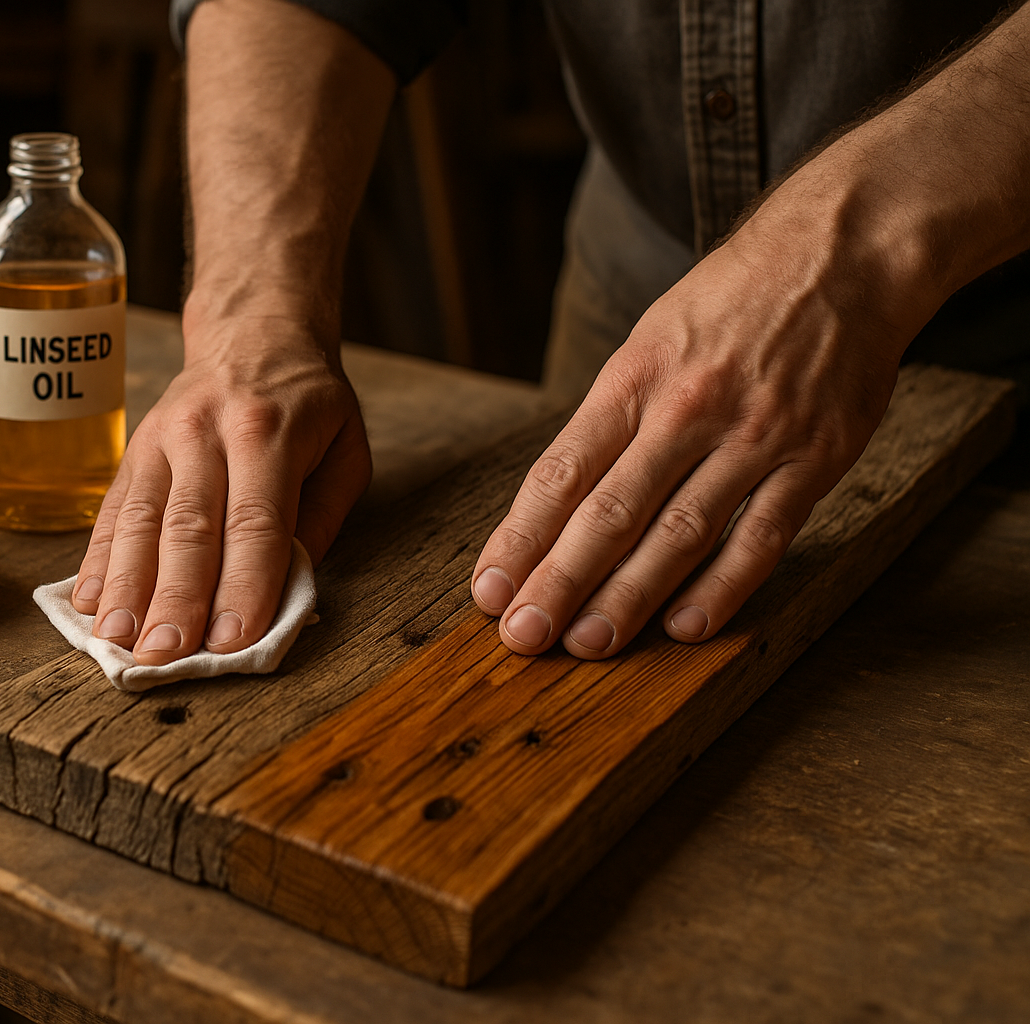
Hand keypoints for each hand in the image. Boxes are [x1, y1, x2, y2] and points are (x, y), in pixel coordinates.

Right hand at [72, 317, 370, 664]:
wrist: (252, 333)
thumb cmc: (306, 404)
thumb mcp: (345, 450)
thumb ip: (321, 519)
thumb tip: (287, 592)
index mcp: (269, 434)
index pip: (256, 521)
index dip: (243, 584)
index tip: (231, 641)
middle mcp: (207, 435)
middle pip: (189, 527)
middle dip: (176, 598)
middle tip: (165, 655)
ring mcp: (161, 441)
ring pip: (140, 522)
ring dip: (127, 588)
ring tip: (118, 641)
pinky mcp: (132, 452)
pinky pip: (112, 512)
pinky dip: (98, 562)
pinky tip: (89, 604)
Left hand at [469, 208, 927, 658]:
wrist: (841, 253)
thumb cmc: (730, 300)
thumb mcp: (650, 340)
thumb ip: (612, 419)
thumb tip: (558, 503)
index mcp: (634, 378)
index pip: (560, 472)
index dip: (520, 538)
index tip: (489, 589)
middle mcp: (687, 408)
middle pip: (609, 511)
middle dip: (559, 581)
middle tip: (523, 636)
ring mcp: (754, 436)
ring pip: (679, 533)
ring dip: (628, 597)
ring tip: (587, 645)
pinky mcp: (815, 458)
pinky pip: (762, 536)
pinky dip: (722, 587)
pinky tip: (684, 627)